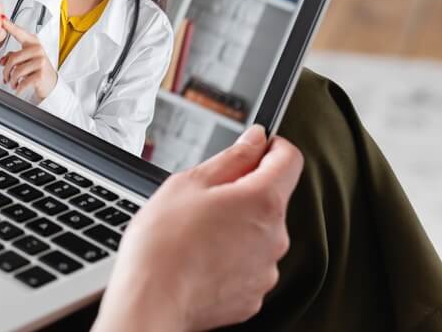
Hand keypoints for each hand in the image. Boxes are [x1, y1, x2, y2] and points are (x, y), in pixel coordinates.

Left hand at [0, 19, 57, 101]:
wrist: (51, 84)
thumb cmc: (37, 70)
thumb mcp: (26, 60)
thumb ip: (13, 57)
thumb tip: (2, 61)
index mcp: (33, 43)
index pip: (20, 33)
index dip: (10, 26)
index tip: (2, 19)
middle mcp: (38, 50)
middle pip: (13, 58)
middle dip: (6, 71)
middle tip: (5, 77)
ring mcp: (41, 62)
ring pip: (16, 71)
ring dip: (11, 80)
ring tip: (12, 83)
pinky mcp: (41, 75)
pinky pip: (23, 82)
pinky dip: (18, 88)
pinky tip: (18, 89)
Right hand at [93, 126, 303, 331]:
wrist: (152, 300)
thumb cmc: (163, 242)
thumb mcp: (189, 182)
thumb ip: (231, 157)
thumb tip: (255, 140)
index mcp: (262, 201)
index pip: (289, 159)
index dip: (271, 147)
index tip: (254, 148)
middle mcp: (275, 236)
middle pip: (270, 199)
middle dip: (242, 193)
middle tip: (202, 200)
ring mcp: (266, 270)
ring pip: (258, 234)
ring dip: (236, 228)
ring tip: (195, 235)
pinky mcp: (253, 296)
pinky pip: (248, 266)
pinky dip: (230, 259)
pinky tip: (200, 259)